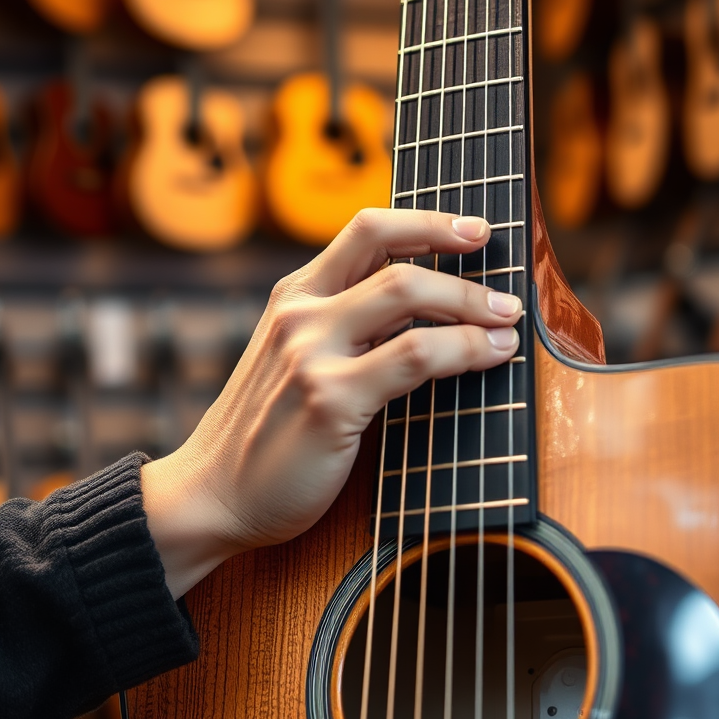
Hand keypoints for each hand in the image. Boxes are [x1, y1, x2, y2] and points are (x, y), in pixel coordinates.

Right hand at [142, 208, 522, 597]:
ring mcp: (310, 352)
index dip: (427, 222)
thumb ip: (346, 329)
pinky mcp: (329, 397)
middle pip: (394, 255)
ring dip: (472, 304)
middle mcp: (299, 313)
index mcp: (293, 297)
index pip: (366, 230)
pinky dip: (463, 349)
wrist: (211, 497)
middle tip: (507, 295)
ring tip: (507, 324)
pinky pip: (413, 356)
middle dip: (463, 265)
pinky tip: (489, 355)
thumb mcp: (296, 360)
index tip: (474, 231)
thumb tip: (430, 313)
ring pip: (407, 293)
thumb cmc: (266, 434)